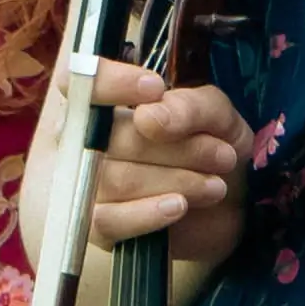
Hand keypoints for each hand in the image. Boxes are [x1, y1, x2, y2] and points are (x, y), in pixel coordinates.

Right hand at [77, 58, 251, 264]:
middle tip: (222, 155)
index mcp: (101, 99)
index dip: (109, 82)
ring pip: (115, 179)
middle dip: (172, 146)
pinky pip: (107, 220)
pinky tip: (179, 206)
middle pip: (106, 136)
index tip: (155, 88)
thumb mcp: (214, 114)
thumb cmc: (211, 145)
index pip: (74, 79)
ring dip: (175, 180)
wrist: (230, 206)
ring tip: (215, 184)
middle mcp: (82, 138)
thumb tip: (148, 117)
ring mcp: (84, 183)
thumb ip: (186, 106)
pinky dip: (147, 213)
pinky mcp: (96, 226)